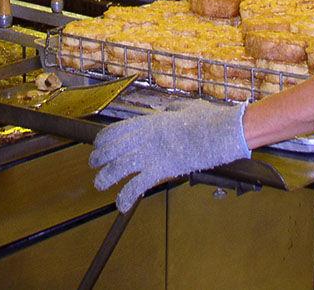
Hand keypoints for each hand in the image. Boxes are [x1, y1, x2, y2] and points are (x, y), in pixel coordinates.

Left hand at [90, 100, 249, 211]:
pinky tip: (121, 205)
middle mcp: (144, 137)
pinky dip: (125, 196)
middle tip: (94, 165)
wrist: (219, 131)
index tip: (98, 145)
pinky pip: (137, 185)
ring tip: (99, 183)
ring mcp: (151, 154)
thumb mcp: (186, 107)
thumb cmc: (207, 118)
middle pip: (112, 149)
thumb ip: (174, 110)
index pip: (116, 130)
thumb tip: (172, 111)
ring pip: (118, 167)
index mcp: (148, 122)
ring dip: (106, 177)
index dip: (103, 139)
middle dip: (99, 158)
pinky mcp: (161, 170)